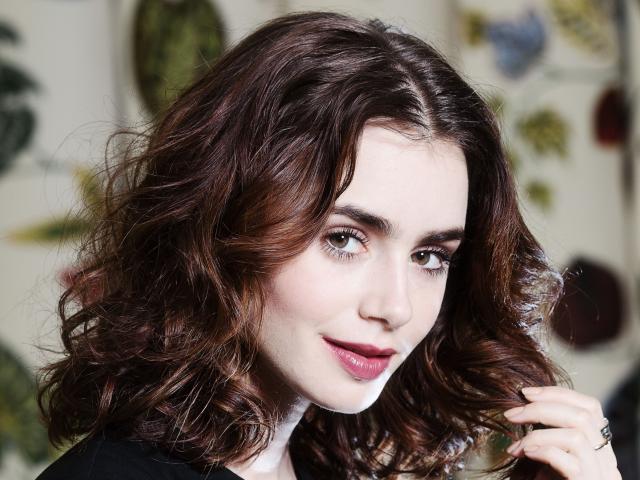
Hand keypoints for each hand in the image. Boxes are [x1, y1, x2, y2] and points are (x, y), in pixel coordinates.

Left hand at [503, 386, 619, 479]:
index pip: (590, 407)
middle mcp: (606, 460)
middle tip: (511, 413)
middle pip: (583, 415)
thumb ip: (548, 438)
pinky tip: (525, 453)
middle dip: (542, 406)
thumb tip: (521, 411)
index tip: (526, 392)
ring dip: (538, 432)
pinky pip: (570, 462)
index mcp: (599, 449)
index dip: (558, 393)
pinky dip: (543, 450)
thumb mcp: (551, 462)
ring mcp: (600, 475)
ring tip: (516, 444)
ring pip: (577, 434)